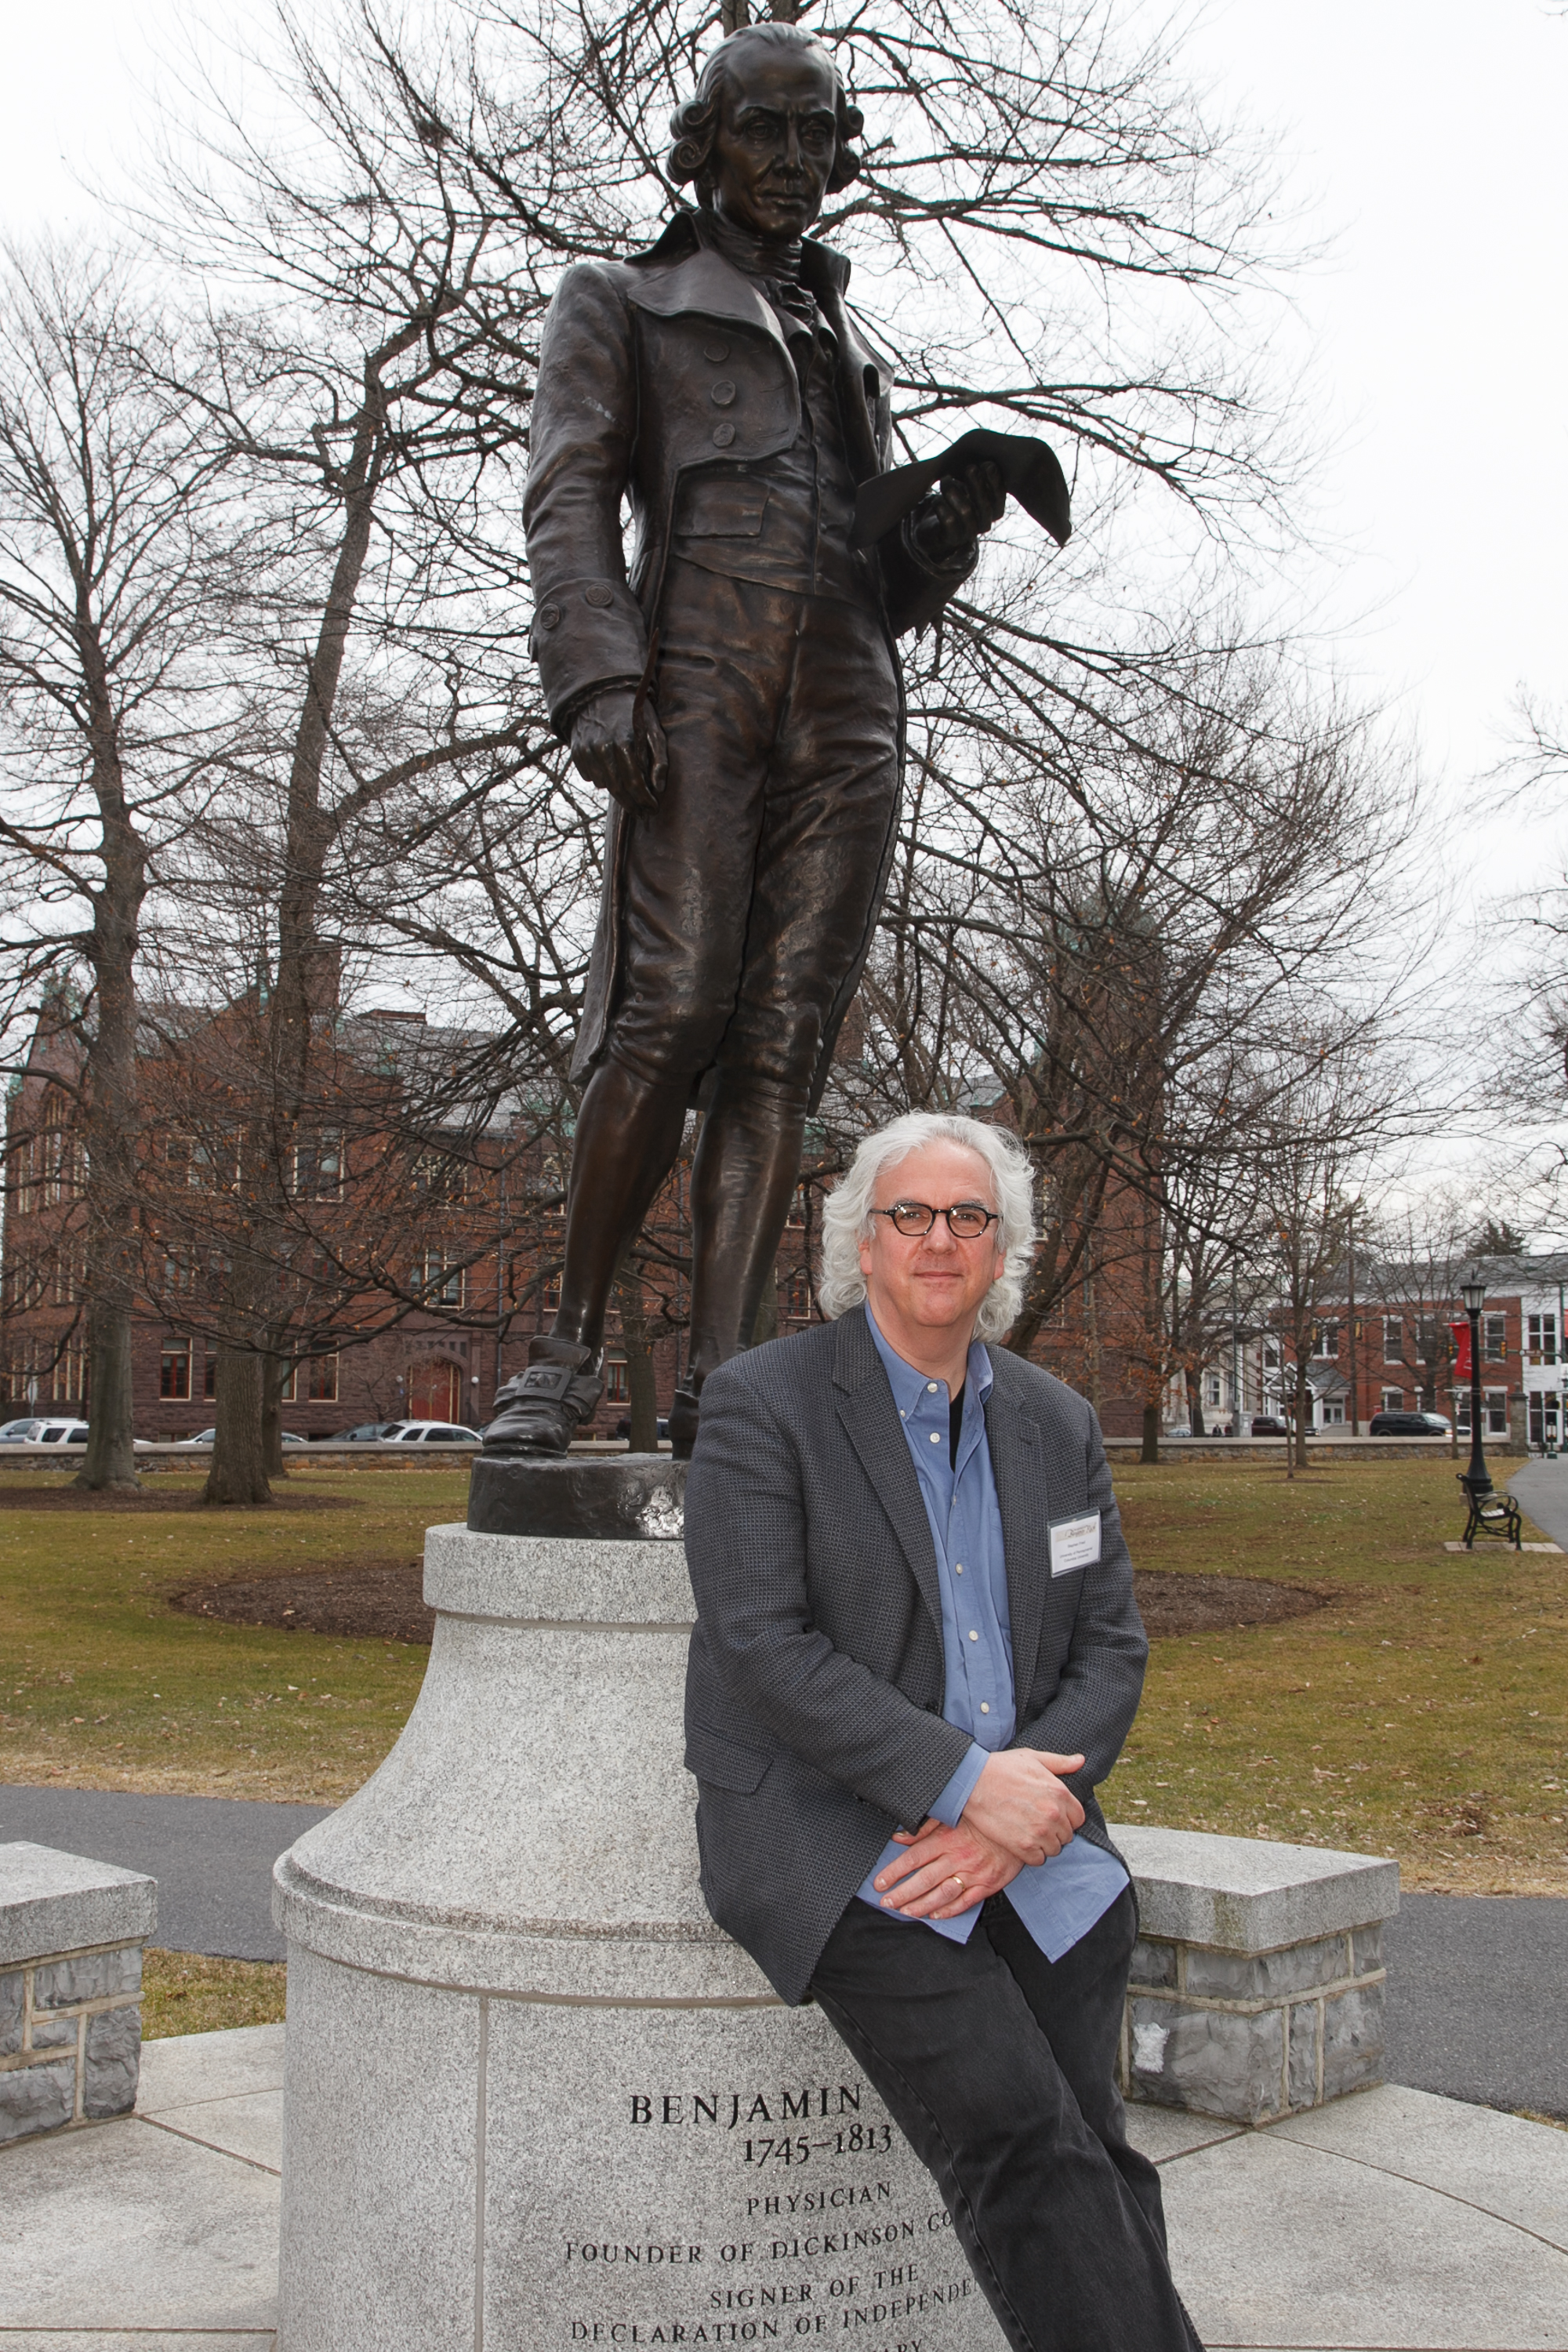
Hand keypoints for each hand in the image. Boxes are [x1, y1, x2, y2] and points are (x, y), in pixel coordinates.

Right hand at [568, 687, 668, 813]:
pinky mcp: (576, 752)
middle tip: (642, 812)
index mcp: (624, 742)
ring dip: (616, 790)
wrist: (601, 694)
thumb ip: (660, 758)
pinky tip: (611, 771)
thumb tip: (659, 788)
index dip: (644, 800)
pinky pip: (589, 777)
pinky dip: (601, 778)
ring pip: (603, 784)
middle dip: (631, 804)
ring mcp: (586, 750)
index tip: (653, 809)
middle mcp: (602, 747)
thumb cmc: (633, 714)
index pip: (635, 782)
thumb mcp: (654, 730)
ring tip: (628, 789)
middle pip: (617, 788)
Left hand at [873, 1816, 1020, 1920]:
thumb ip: (925, 1828)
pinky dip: (948, 1910)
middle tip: (886, 1902)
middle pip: (923, 1879)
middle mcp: (957, 1858)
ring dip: (921, 1905)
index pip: (913, 1858)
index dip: (894, 1871)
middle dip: (902, 1893)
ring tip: (905, 1912)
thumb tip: (899, 1837)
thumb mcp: (952, 1817)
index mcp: (947, 1839)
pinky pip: (965, 1902)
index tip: (879, 1882)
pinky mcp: (987, 1885)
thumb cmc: (982, 1822)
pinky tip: (934, 1915)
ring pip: (942, 1894)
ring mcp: (973, 1873)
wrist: (1017, 1829)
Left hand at [908, 459, 1006, 564]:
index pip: (999, 497)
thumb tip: (988, 449)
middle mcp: (984, 524)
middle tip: (969, 468)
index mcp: (993, 510)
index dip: (995, 481)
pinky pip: (948, 521)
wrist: (935, 529)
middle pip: (985, 505)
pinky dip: (941, 505)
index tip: (987, 464)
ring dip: (954, 491)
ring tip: (944, 479)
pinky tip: (936, 498)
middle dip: (977, 484)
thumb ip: (979, 471)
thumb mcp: (970, 484)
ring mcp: (968, 533)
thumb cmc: (957, 500)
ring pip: (966, 511)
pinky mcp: (950, 538)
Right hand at [962, 1749, 1085, 1865]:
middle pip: (1067, 1835)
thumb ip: (1060, 1762)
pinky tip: (1022, 1841)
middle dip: (1056, 1831)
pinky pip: (1038, 1860)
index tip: (1054, 1816)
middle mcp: (1054, 1814)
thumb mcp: (1033, 1758)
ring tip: (1030, 1832)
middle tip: (1038, 1823)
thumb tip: (1080, 1761)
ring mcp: (1039, 1832)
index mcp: (1060, 1793)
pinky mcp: (1023, 1846)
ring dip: (1044, 1844)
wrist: (973, 1782)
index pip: (1078, 1818)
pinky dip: (1032, 1854)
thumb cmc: (1001, 1768)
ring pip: (1054, 1849)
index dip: (1067, 1817)